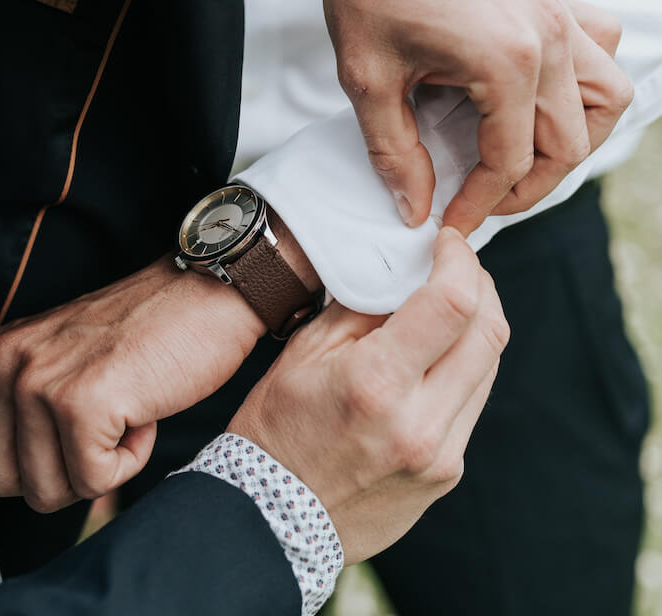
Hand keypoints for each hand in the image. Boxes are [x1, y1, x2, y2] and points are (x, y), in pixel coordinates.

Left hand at [0, 256, 265, 512]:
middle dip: (65, 473)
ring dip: (100, 465)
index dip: (48, 457)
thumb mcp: (70, 356)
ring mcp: (42, 384)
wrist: (212, 293)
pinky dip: (131, 461)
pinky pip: (95, 481)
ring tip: (129, 409)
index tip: (89, 420)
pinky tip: (146, 412)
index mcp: (0, 354)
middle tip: (108, 425)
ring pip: (48, 491)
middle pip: (8, 482)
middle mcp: (10, 365)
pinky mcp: (82, 404)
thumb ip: (33, 402)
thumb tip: (24, 478)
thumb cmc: (156, 327)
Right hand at [229, 227, 508, 564]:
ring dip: (478, 324)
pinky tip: (436, 356)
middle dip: (481, 284)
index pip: (453, 304)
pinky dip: (465, 365)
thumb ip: (363, 305)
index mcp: (377, 383)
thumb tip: (406, 268)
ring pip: (490, 366)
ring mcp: (441, 455)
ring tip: (448, 306)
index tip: (448, 242)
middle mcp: (420, 423)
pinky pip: (474, 403)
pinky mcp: (448, 472)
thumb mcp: (305, 352)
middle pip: (489, 332)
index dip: (460, 259)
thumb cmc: (278, 430)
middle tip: (457, 265)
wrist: (274, 521)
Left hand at [323, 0, 632, 233]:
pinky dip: (587, 82)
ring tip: (523, 154)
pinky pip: (603, 48)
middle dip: (526, 187)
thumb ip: (395, 152)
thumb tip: (415, 207)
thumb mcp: (368, 77)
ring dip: (573, 138)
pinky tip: (540, 93)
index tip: (447, 221)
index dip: (479, 204)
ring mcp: (560, 16)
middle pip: (568, 144)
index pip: (510, 162)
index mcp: (506, 62)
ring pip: (607, 99)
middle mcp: (551, 40)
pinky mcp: (554, 0)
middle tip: (480, 199)